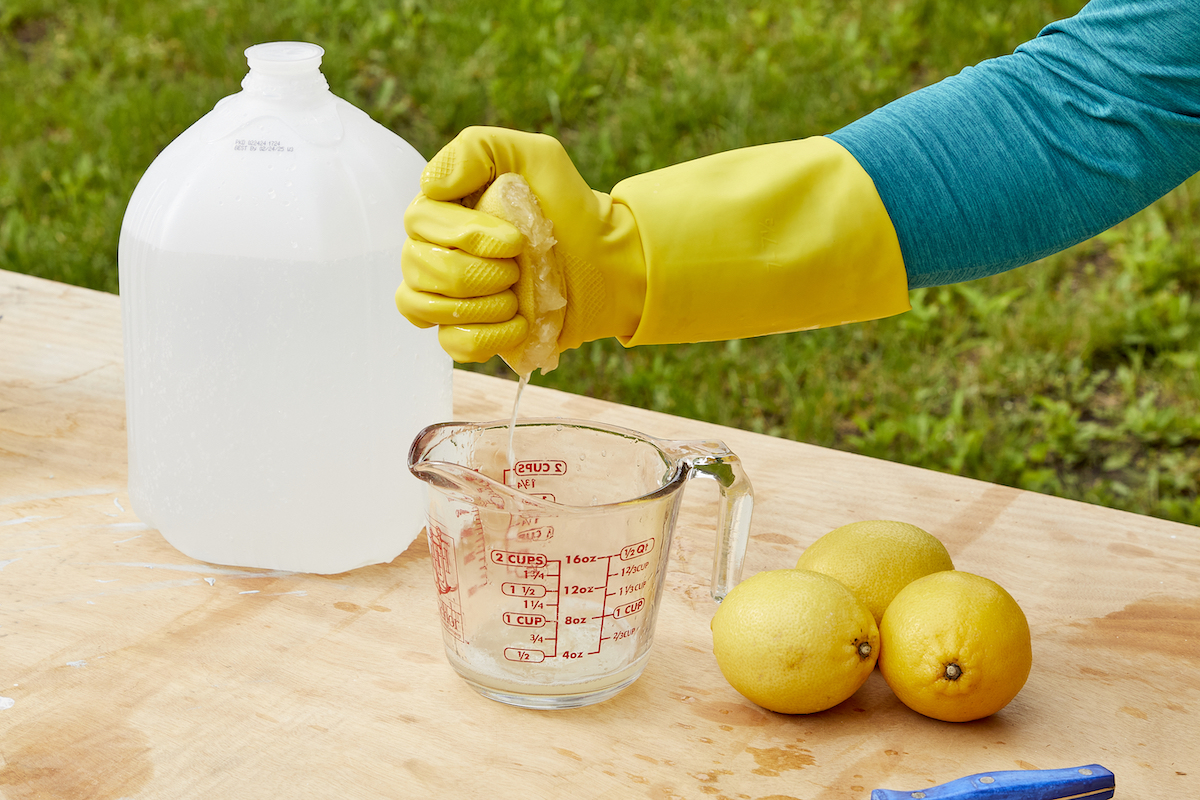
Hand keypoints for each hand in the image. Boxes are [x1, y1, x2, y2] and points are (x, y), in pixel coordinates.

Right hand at [396, 126, 645, 363]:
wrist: (605, 260)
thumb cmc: (568, 205)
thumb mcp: (535, 156)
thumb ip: (478, 148)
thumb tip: (431, 185)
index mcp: (442, 209)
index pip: (419, 223)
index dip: (465, 235)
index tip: (516, 239)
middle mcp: (433, 250)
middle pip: (420, 267)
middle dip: (479, 272)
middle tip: (520, 267)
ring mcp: (446, 296)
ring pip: (423, 308)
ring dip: (482, 304)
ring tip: (519, 297)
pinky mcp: (467, 333)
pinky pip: (451, 344)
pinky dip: (486, 337)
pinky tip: (519, 324)